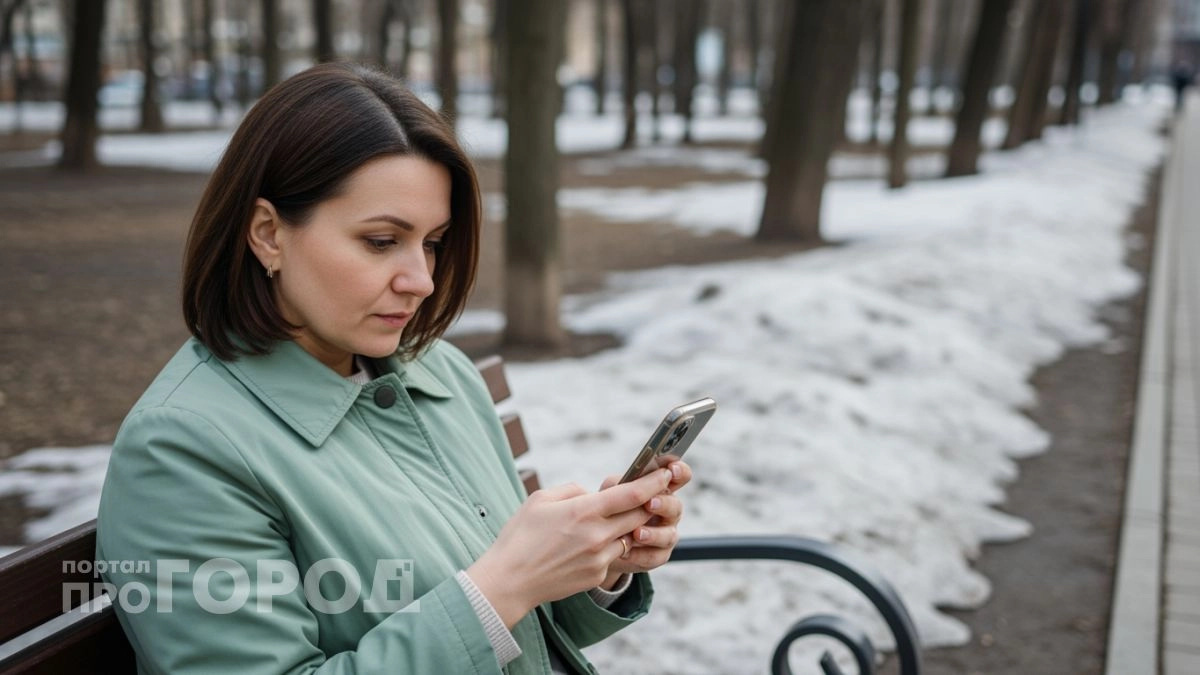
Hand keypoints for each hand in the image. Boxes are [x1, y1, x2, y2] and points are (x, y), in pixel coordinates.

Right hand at [467, 466, 673, 627]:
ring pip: (629, 537)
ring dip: (628, 527)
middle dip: (649, 504)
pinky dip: (608, 546)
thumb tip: (592, 494)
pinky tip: (587, 545)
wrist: (510, 580)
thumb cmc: (520, 536)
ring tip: (611, 520)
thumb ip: (573, 491)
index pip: (633, 494)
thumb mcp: (541, 499)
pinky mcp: (597, 575)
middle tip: (653, 493)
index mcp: (584, 511)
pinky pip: (612, 555)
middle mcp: (598, 535)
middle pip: (640, 516)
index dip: (654, 482)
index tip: (666, 474)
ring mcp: (600, 558)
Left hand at [598, 459, 691, 584]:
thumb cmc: (610, 510)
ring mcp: (666, 534)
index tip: (672, 469)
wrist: (601, 543)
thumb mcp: (610, 493)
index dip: (680, 471)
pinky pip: (655, 556)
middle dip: (663, 504)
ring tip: (636, 533)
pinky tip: (625, 552)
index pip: (679, 476)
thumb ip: (618, 485)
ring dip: (653, 534)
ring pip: (668, 535)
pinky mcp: (657, 555)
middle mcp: (668, 511)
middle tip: (649, 503)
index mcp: (661, 489)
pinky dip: (640, 555)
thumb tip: (621, 481)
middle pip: (676, 506)